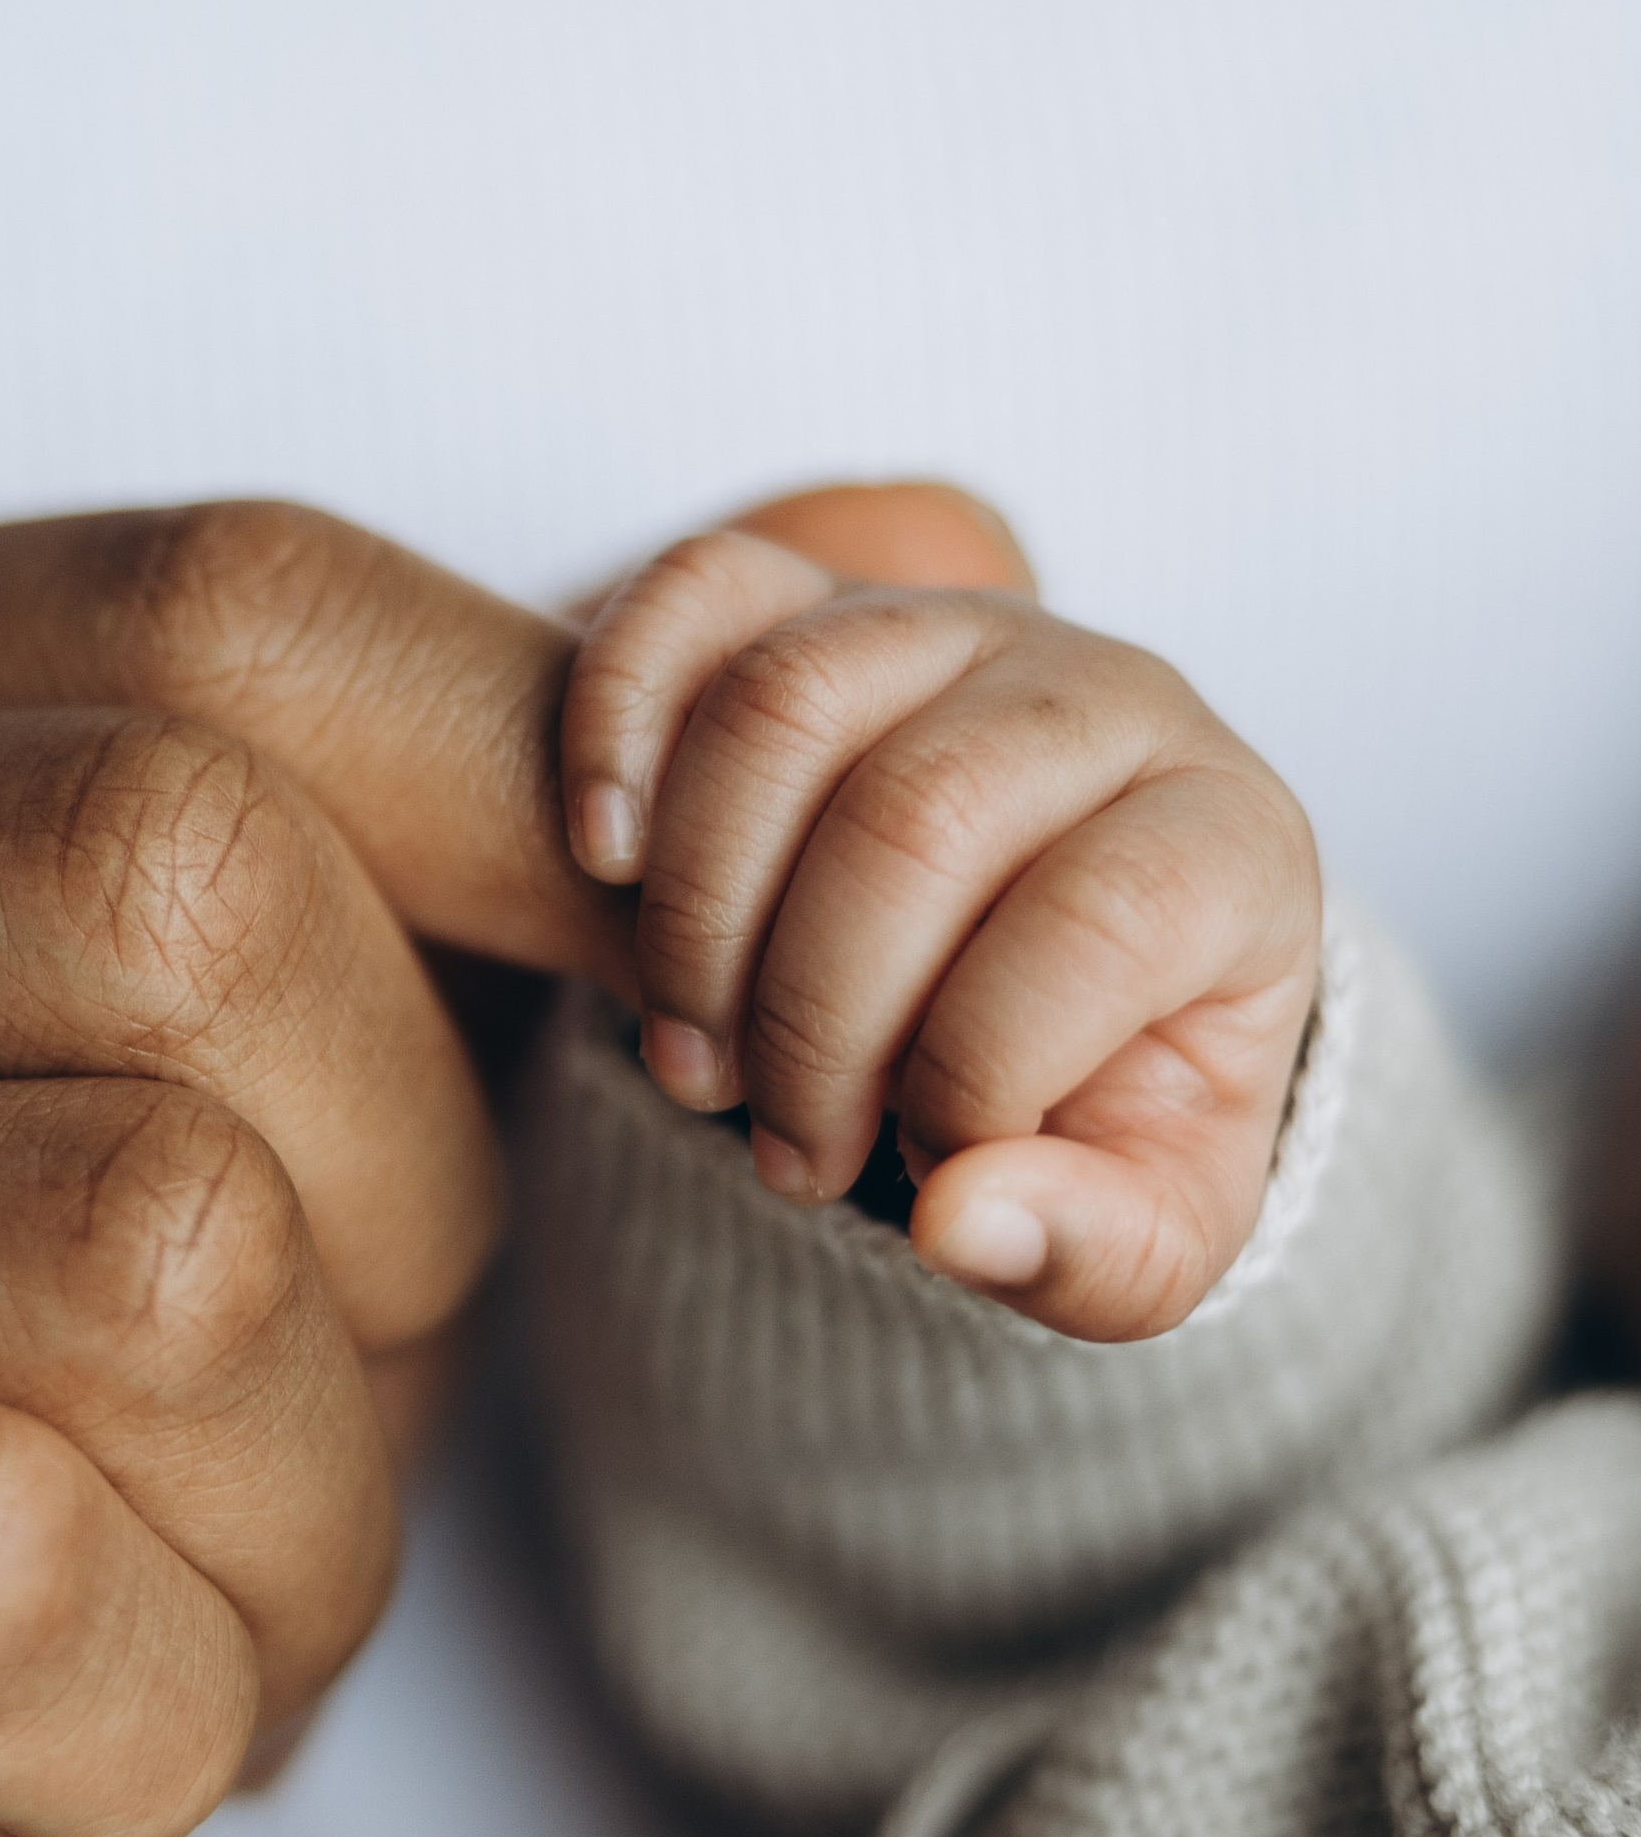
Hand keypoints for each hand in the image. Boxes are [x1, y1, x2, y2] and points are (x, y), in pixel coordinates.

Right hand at [0, 504, 622, 1836]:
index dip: (543, 804)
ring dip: (303, 1511)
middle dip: (408, 1204)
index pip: (203, 607)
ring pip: (128, 1252)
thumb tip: (931, 522)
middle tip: (342, 1393)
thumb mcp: (269, 1075)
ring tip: (195, 1602)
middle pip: (177, 888)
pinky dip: (154, 1707)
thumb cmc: (22, 1441)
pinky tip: (65, 1759)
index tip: (690, 1013)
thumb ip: (539, 794)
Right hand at [559, 488, 1320, 1339]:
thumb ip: (1094, 1245)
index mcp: (1228, 839)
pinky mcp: (818, 597)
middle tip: (788, 1146)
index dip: (979, 1071)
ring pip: (789, 704)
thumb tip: (958, 1221)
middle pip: (919, 816)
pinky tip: (608, 860)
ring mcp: (951, 624)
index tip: (933, 1169)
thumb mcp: (1149, 1220)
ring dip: (701, 915)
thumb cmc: (1110, 1096)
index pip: (1100, 921)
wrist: (1044, 971)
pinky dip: (622, 716)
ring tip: (697, 1064)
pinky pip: (698, 591)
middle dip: (816, 1022)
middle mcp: (1105, 693)